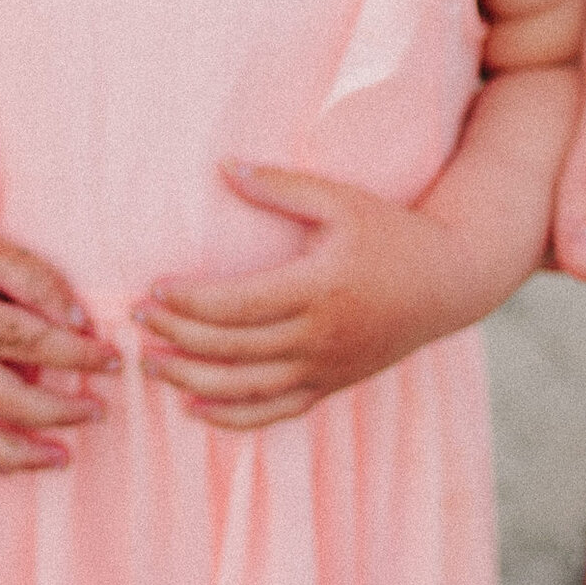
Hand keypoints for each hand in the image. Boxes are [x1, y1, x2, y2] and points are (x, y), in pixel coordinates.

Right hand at [0, 212, 120, 476]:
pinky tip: (8, 465)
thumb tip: (80, 325)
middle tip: (99, 412)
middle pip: (12, 404)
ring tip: (62, 458)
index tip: (113, 359)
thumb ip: (38, 283)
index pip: (37, 344)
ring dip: (23, 457)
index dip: (82, 355)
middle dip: (62, 413)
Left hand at [135, 162, 489, 430]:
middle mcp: (319, 336)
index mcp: (317, 288)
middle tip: (134, 322)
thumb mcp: (340, 200)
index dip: (187, 302)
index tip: (151, 288)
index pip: (234, 305)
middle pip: (230, 349)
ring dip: (191, 380)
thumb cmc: (392, 231)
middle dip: (176, 338)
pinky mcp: (332, 385)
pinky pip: (275, 413)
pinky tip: (193, 407)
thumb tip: (223, 167)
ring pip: (245, 388)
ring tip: (149, 365)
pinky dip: (232, 417)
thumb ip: (281, 185)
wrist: (450, 281)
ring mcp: (325, 368)